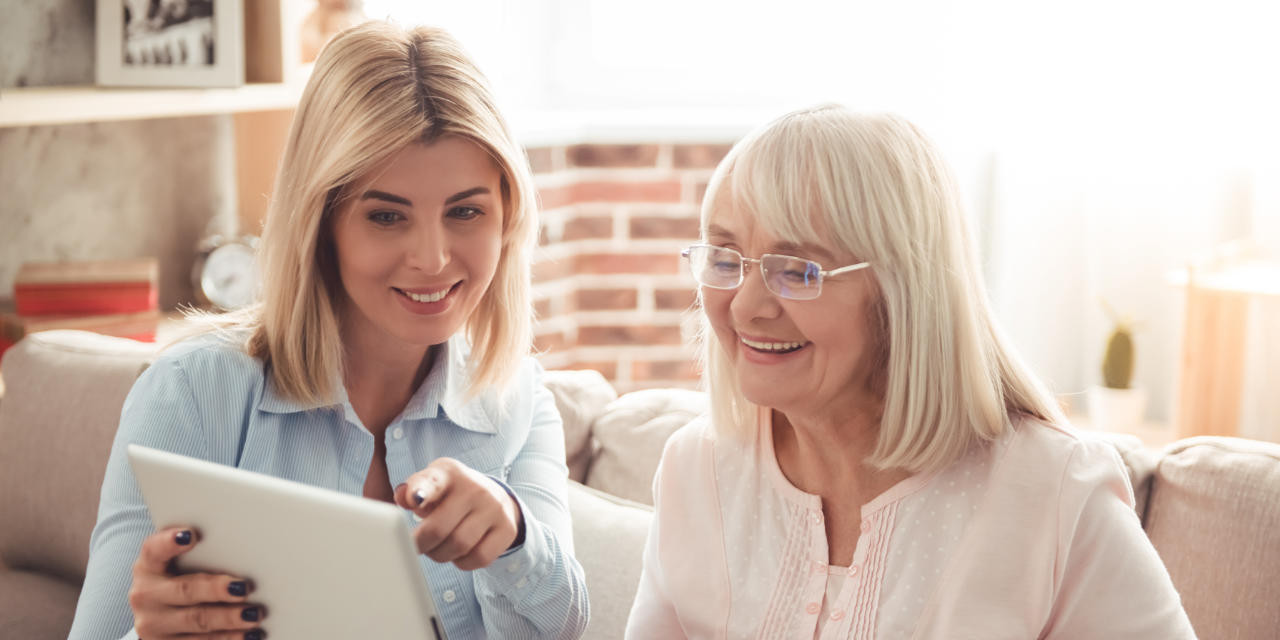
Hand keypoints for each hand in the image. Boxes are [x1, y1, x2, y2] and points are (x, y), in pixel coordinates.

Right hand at [129, 527, 265, 639]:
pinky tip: (249, 635)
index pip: (154, 550)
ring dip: (229, 619)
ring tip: (254, 614)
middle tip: (244, 588)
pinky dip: (228, 639)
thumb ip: (201, 554)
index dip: (170, 542)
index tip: (191, 535)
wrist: (160, 618)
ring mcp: (153, 625)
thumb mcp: (179, 565)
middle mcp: (146, 596)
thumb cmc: (180, 579)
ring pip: (196, 621)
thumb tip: (242, 544)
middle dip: (217, 590)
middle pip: (185, 590)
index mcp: (148, 567)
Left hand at [394, 458, 522, 570]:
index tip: (414, 499)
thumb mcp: (431, 486)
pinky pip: (479, 558)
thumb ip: (412, 491)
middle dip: (422, 545)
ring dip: (441, 555)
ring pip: (459, 546)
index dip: (421, 490)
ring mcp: (495, 508)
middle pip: (439, 529)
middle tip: (418, 547)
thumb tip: (404, 496)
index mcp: (449, 473)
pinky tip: (459, 553)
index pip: (432, 481)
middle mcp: (475, 487)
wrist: (493, 497)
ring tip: (438, 549)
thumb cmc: (451, 495)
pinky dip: (463, 562)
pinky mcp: (508, 528)